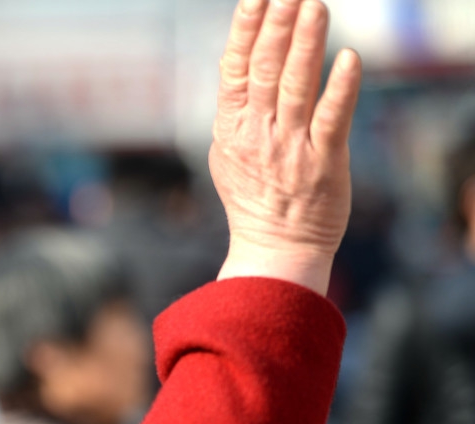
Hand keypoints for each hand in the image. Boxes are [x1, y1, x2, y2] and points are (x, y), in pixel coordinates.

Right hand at [210, 0, 361, 293]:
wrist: (275, 247)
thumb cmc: (255, 198)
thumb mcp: (228, 153)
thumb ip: (236, 111)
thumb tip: (237, 69)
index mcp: (231, 128)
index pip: (235, 69)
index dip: (245, 30)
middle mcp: (257, 133)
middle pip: (264, 70)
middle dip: (276, 27)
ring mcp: (289, 147)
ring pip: (296, 87)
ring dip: (306, 46)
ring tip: (315, 7)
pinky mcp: (322, 163)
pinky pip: (332, 120)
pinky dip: (340, 89)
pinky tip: (349, 60)